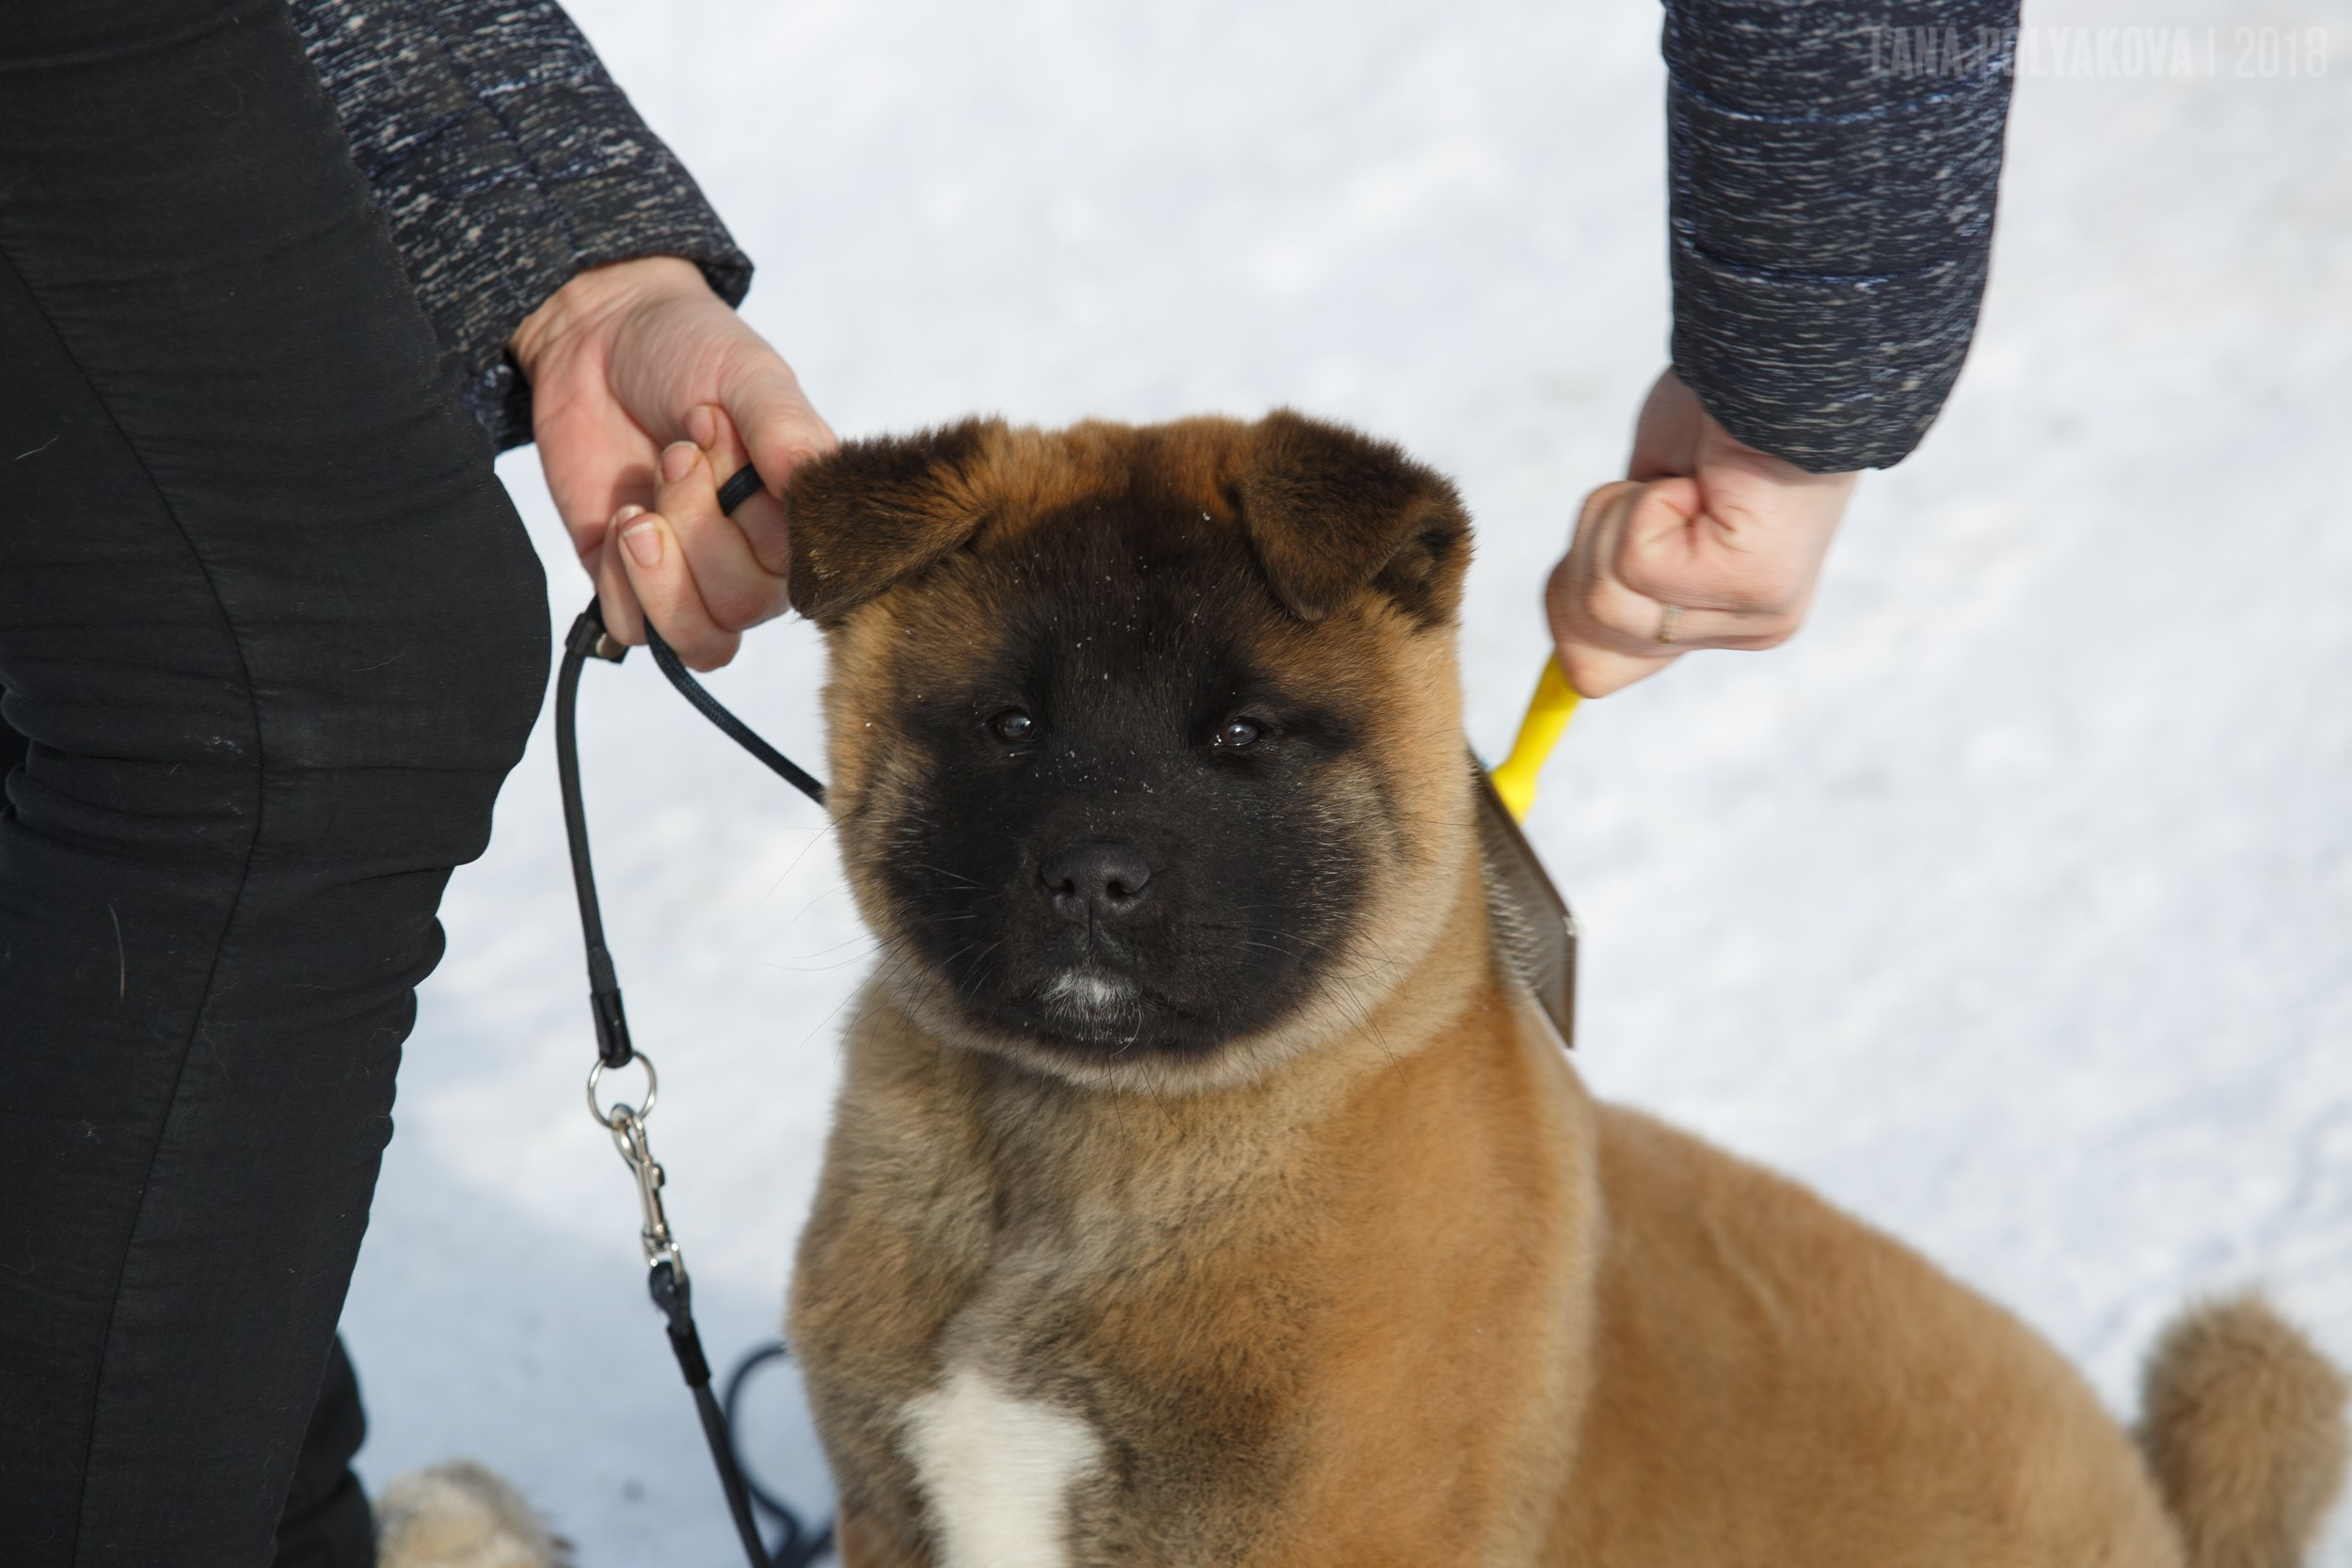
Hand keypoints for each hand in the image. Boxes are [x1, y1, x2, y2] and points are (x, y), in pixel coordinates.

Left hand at [510, 256, 836, 667]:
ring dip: (659, 574)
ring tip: (636, 508)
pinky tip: (618, 518)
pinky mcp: (630, 585)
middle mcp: (756, 561)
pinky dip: (620, 584)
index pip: (801, 574)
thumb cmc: (689, 351)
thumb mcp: (748, 378)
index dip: (753, 518)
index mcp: (801, 518)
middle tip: (675, 453)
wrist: (595, 335)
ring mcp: (693, 579)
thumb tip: (813, 484)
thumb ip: (786, 432)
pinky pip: (634, 632)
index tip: (716, 428)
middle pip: (741, 607)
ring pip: (697, 638)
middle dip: (697, 527)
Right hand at [1545, 370, 1857, 696]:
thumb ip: (1614, 578)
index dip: (1570, 599)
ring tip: (1686, 480)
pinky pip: (1638, 561)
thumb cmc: (1715, 414)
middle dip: (1595, 548)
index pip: (1596, 671)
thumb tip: (1571, 667)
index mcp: (1727, 618)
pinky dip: (1649, 499)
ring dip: (1623, 517)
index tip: (1614, 525)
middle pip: (1591, 643)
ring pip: (1608, 600)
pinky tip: (1704, 476)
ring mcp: (1757, 614)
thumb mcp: (1641, 509)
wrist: (1777, 355)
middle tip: (1659, 490)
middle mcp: (1750, 628)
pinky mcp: (1753, 584)